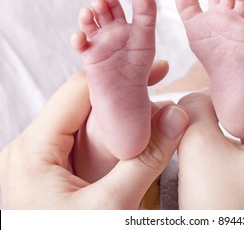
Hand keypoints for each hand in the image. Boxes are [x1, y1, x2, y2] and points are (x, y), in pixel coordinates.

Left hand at [0, 70, 187, 208]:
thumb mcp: (112, 208)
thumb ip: (146, 159)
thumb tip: (176, 116)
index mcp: (34, 149)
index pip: (79, 91)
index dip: (119, 77)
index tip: (156, 70)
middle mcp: (34, 149)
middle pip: (83, 103)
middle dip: (124, 97)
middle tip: (161, 88)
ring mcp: (44, 161)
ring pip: (87, 122)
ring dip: (121, 117)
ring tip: (153, 112)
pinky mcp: (56, 174)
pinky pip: (86, 143)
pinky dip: (114, 137)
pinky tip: (135, 137)